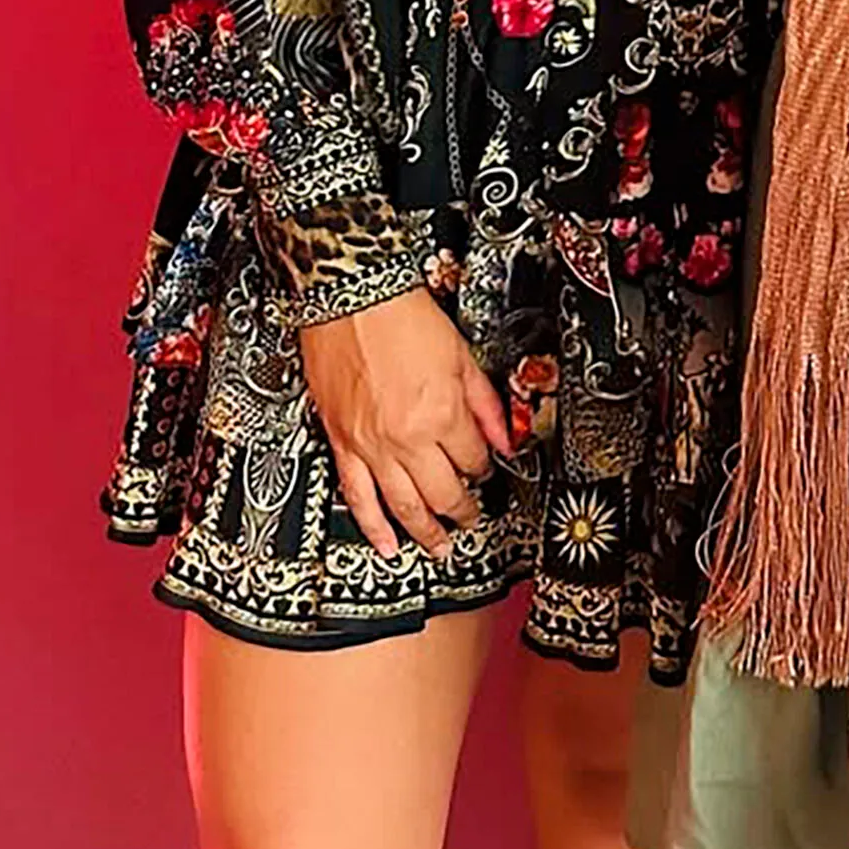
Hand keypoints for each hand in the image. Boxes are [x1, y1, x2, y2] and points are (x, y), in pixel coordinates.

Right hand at [300, 287, 512, 559]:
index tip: (486, 469)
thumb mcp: (462, 355)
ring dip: (425, 532)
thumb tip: (506, 437)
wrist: (349, 300)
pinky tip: (385, 545)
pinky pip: (357, 496)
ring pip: (403, 506)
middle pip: (444, 493)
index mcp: (442, 414)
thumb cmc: (402, 318)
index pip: (474, 461)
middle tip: (472, 520)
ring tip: (440, 548)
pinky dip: (373, 526)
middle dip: (463, 511)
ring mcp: (372, 446)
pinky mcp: (342, 444)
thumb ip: (486, 403)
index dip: (485, 469)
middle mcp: (408, 438)